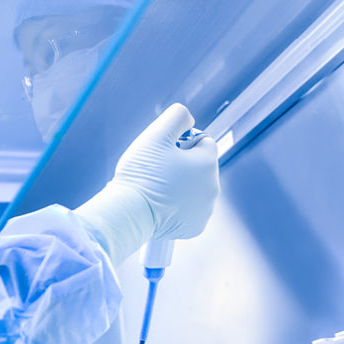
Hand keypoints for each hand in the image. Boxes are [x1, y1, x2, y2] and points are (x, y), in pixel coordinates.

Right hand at [112, 103, 219, 240]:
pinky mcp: (195, 227)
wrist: (129, 212)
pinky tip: (162, 206)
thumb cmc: (141, 173)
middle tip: (157, 171)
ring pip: (195, 189)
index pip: (203, 142)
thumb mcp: (156, 134)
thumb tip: (189, 119)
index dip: (182, 143)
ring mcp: (205, 210)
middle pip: (200, 167)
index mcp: (208, 162)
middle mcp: (213, 187)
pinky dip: (178, 207)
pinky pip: (189, 210)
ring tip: (157, 189)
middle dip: (183, 166)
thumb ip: (177, 116)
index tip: (164, 152)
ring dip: (181, 186)